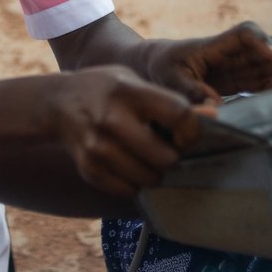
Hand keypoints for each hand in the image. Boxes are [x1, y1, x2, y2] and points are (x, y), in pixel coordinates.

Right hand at [45, 66, 199, 197]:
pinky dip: (134, 183)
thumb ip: (169, 100)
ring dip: (154, 172)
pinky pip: (129, 190)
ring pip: (150, 178)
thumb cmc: (106, 89)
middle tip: (165, 148)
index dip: (191, 129)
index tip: (185, 133)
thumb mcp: (133, 81)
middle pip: (167, 157)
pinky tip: (127, 165)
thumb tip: (214, 115)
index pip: (179, 114)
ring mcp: (98, 147)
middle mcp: (112, 120)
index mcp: (128, 92)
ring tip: (145, 156)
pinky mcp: (89, 169)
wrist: (56, 103)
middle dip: (172, 155)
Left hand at [146, 21, 271, 101]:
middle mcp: (235, 52)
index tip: (271, 54)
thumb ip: (190, 90)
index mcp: (216, 45)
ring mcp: (243, 66)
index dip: (260, 41)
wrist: (157, 67)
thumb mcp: (168, 78)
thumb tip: (214, 106)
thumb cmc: (162, 68)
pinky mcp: (246, 81)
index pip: (244, 34)